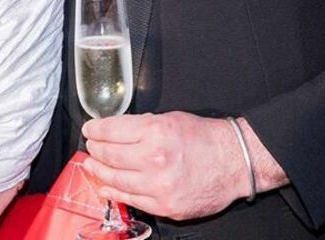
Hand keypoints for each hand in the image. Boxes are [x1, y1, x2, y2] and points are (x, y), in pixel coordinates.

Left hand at [81, 111, 254, 221]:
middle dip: (95, 150)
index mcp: (155, 132)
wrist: (234, 162)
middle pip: (110, 155)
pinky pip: (132, 200)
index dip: (95, 130)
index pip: (112, 130)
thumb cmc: (205, 138)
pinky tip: (106, 187)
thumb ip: (142, 125)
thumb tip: (116, 130)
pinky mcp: (165, 205)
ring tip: (92, 165)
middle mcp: (155, 158)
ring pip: (116, 179)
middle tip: (90, 147)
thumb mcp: (171, 119)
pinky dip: (115, 193)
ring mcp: (159, 185)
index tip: (89, 130)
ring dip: (99, 171)